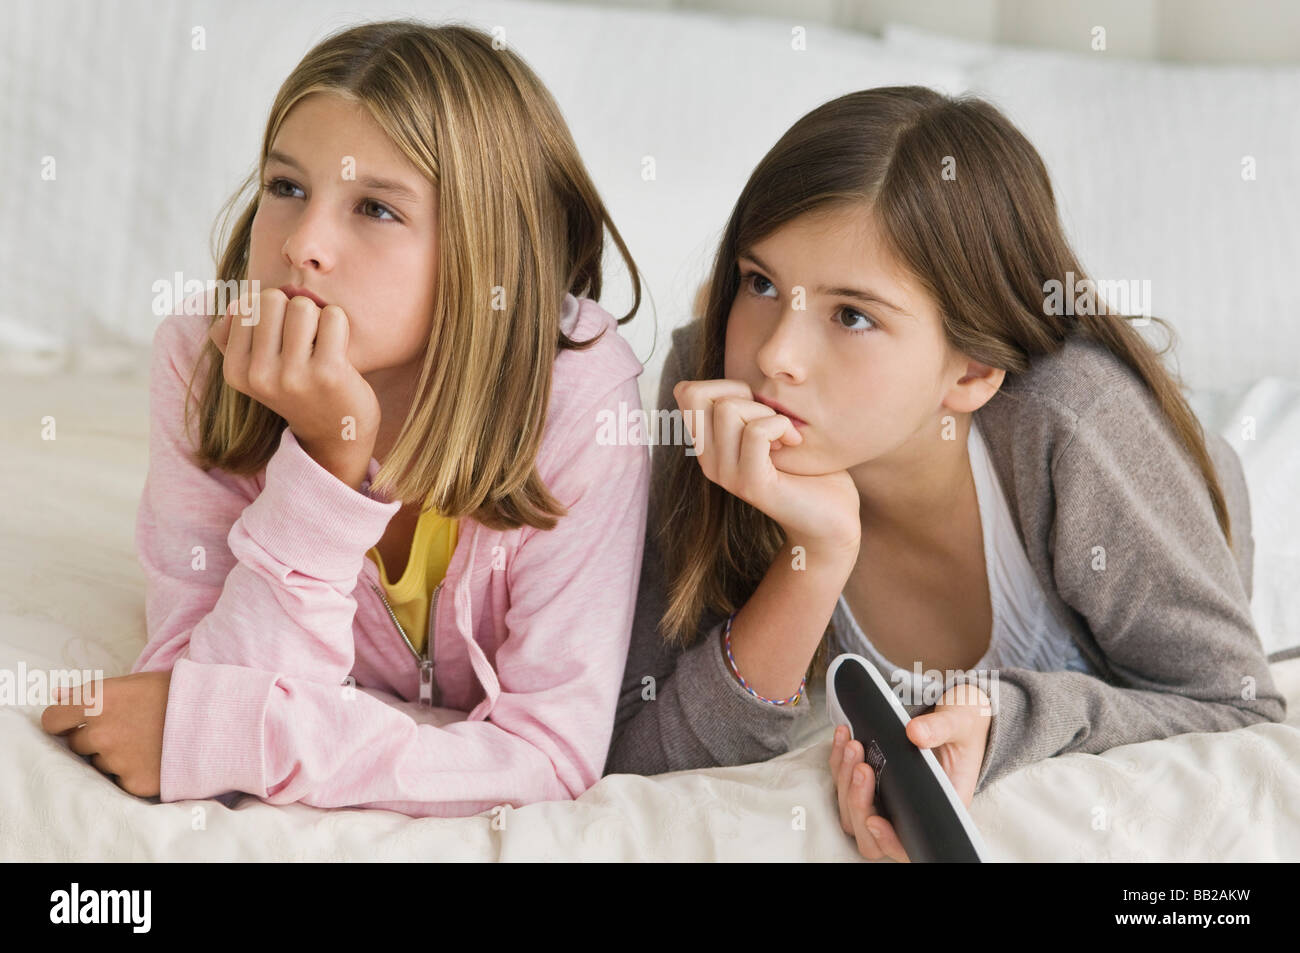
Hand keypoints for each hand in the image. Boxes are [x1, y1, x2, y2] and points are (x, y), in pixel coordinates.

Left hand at [41, 671, 171, 797]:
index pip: (53, 719)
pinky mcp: (133, 783)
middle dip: (95, 740)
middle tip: (127, 731)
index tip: (74, 724)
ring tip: (148, 744)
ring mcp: (117, 760)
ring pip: (101, 764)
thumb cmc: (180, 693)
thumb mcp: (136, 683)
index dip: (62, 722)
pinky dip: (136, 773)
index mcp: (98, 701)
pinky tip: (158, 758)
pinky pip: (123, 781)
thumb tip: (58, 695)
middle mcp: (101, 732)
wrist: (221, 718)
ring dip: (117, 757)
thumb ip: (95, 693)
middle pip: (77, 744)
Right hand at [210, 288, 380, 467]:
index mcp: (235, 371)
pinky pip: (332, 316)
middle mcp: (259, 375)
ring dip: (316, 317)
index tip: (281, 338)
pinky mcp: (328, 372)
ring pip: (301, 306)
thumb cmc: (296, 389)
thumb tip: (232, 305)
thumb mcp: (255, 370)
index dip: (270, 311)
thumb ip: (234, 336)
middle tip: (303, 338)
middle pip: (271, 299)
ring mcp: (293, 375)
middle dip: (291, 309)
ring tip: (320, 343)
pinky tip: (338, 348)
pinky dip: (339, 324)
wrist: (335, 432)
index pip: (245, 305)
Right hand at [672, 378, 860, 553]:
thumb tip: (740, 377)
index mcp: (708, 445)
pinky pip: (757, 432)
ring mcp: (727, 475)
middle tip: (771, 418)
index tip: (753, 406)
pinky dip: (781, 426)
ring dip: (766, 412)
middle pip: (701, 395)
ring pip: (729, 410)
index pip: (686, 391)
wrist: (830, 517)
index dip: (722, 385)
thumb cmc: (805, 467)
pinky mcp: (751, 484)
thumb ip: (747, 405)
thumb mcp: (768, 426)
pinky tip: (792, 442)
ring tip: (785, 434)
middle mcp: (709, 461)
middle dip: (743, 394)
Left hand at [830, 682, 991, 861]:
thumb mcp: (960, 722)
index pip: (909, 843)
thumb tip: (915, 734)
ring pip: (852, 809)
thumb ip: (940, 728)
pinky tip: (844, 737)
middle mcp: (910, 808)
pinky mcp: (871, 778)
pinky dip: (839, 762)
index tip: (874, 820)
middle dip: (859, 803)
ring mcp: (886, 795)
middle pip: (871, 832)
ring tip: (853, 746)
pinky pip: (845, 781)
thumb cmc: (963, 726)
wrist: (954, 711)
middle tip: (862, 767)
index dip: (889, 840)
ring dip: (845, 781)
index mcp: (938, 807)